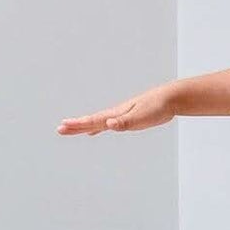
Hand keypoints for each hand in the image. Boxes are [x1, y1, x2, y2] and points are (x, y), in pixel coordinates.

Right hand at [57, 85, 176, 134]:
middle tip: (60, 129)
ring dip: (83, 126)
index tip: (62, 126)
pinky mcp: (128, 118)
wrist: (170, 98)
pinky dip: (99, 128)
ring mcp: (120, 115)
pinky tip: (94, 132)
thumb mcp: (141, 118)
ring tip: (70, 129)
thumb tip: (108, 125)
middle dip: (75, 126)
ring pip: (97, 122)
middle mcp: (115, 114)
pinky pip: (108, 124)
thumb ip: (124, 122)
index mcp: (116, 114)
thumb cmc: (157, 108)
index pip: (93, 121)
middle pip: (91, 121)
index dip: (77, 125)